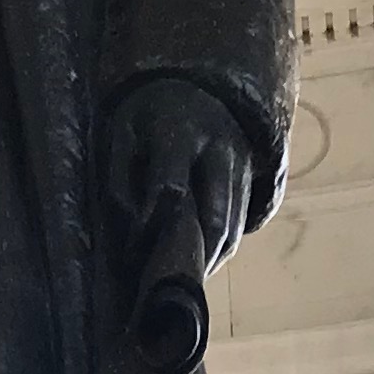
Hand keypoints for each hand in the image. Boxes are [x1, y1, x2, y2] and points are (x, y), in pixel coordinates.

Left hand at [105, 78, 253, 272]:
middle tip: (165, 287)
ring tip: (181, 282)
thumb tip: (131, 232)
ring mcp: (241, 167)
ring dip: (208, 263)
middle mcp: (218, 151)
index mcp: (179, 135)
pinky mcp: (253, 179)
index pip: (170, 190)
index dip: (149, 227)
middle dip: (190, 261)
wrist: (201, 86)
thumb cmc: (149, 116)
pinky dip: (220, 251)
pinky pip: (241, 226)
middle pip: (214, 221)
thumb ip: (120, 180)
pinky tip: (199, 263)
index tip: (132, 252)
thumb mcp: (124, 134)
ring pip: (232, 230)